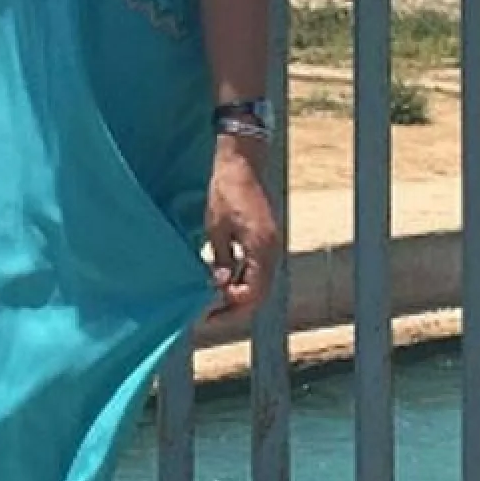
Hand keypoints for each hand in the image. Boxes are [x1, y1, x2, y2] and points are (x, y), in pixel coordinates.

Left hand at [203, 137, 280, 321]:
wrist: (241, 163)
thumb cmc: (226, 192)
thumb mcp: (215, 229)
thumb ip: (219, 259)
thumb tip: (218, 284)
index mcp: (261, 250)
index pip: (252, 295)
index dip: (230, 308)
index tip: (207, 312)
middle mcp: (272, 251)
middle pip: (258, 295)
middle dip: (234, 308)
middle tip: (208, 317)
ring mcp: (271, 246)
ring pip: (258, 284)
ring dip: (238, 296)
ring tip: (212, 303)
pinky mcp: (265, 239)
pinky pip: (257, 270)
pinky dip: (241, 280)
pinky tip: (221, 281)